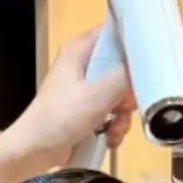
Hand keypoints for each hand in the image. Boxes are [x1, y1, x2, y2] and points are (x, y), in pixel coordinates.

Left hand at [0, 28, 135, 171]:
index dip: (133, 45)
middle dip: (128, 93)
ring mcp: (85, 88)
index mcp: (80, 50)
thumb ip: (124, 78)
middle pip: (121, 68)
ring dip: (122, 115)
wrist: (36, 149)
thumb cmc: (62, 117)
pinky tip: (110, 138)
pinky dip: (114, 126)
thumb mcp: (97, 95)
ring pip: (119, 94)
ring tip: (115, 129)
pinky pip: (111, 111)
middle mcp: (83, 64)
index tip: (147, 65)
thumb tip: (144, 67)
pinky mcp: (87, 108)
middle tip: (126, 107)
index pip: (113, 33)